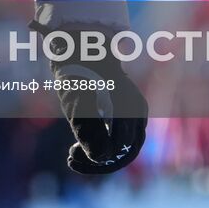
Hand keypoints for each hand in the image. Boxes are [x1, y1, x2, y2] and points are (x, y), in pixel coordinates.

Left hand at [32, 22, 147, 174]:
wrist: (83, 47)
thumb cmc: (78, 70)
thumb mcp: (76, 97)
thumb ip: (88, 128)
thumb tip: (101, 157)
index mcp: (128, 107)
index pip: (117, 150)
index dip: (94, 160)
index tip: (71, 155)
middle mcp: (138, 111)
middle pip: (124, 151)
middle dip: (97, 160)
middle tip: (72, 158)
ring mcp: (137, 112)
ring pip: (125, 147)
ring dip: (101, 155)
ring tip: (74, 153)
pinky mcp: (132, 113)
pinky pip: (124, 139)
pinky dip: (106, 145)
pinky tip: (83, 144)